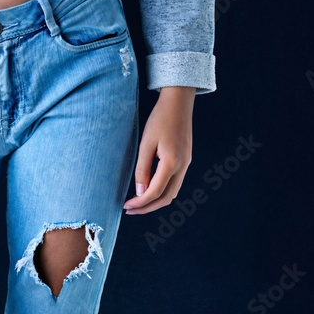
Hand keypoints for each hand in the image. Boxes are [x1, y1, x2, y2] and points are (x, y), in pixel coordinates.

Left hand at [122, 86, 194, 214]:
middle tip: (130, 210)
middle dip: (148, 207)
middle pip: (166, 198)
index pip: (155, 192)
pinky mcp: (186, 160)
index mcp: (172, 163)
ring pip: (172, 192)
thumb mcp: (146, 142)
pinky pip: (175, 182)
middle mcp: (182, 167)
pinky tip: (151, 189)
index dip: (140, 202)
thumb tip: (140, 191)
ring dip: (156, 201)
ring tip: (138, 204)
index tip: (126, 205)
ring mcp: (186, 164)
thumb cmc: (160, 119)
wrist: (178, 103)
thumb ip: (143, 168)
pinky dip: (163, 191)